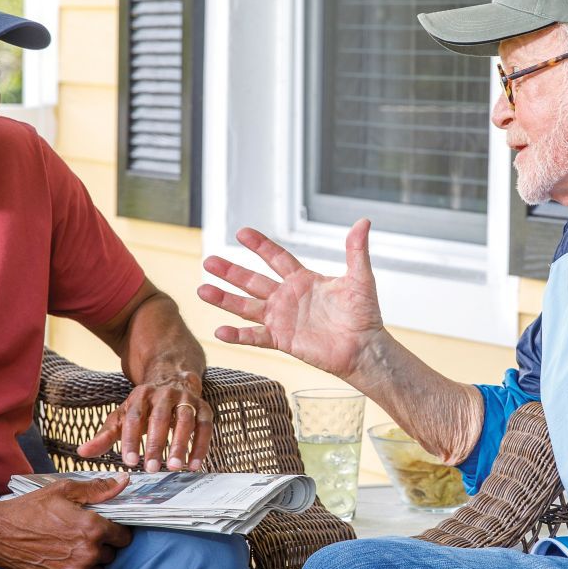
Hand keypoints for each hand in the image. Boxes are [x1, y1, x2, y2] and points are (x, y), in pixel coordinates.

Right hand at [0, 474, 134, 568]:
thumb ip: (98, 489)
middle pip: (110, 555)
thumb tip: (124, 483)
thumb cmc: (30, 510)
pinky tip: (57, 562)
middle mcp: (88, 555)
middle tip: (78, 537)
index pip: (123, 537)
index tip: (102, 528)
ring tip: (67, 550)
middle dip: (99, 546)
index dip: (114, 531)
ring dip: (88, 563)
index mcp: (93, 529)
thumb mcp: (63, 491)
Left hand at [78, 372, 212, 471]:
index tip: (129, 462)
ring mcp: (186, 399)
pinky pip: (204, 426)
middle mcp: (164, 394)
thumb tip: (82, 453)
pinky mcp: (203, 407)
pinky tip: (193, 465)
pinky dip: (200, 445)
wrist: (172, 377)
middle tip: (151, 469)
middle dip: (156, 444)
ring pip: (185, 420)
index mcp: (141, 396)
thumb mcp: (123, 417)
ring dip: (180, 444)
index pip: (134, 416)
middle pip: (160, 418)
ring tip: (174, 467)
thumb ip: (105, 436)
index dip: (131, 439)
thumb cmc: (144, 405)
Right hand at [198, 221, 386, 379]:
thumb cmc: (364, 314)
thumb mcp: (360, 278)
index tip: (241, 232)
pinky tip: (219, 330)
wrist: (365, 347)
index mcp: (303, 279)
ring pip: (247, 306)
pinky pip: (255, 336)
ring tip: (202, 290)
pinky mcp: (282, 340)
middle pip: (253, 280)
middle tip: (208, 260)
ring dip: (224, 299)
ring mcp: (282, 319)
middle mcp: (287, 297)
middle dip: (230, 271)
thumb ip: (356, 250)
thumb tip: (364, 221)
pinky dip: (237, 335)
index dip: (259, 245)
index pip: (276, 257)